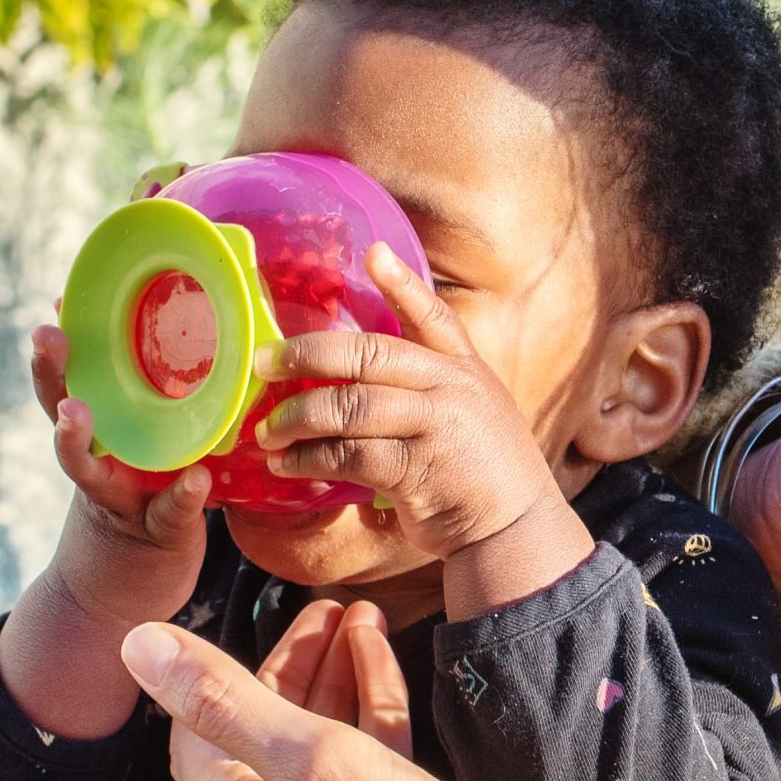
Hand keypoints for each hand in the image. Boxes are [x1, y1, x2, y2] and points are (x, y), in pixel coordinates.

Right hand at [31, 321, 211, 630]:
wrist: (122, 593)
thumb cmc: (147, 505)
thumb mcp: (147, 455)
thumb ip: (163, 413)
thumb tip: (198, 348)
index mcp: (104, 437)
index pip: (74, 384)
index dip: (64, 348)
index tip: (57, 305)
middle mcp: (101, 464)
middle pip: (63, 412)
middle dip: (52, 374)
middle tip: (46, 337)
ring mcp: (120, 499)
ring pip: (87, 468)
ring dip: (77, 438)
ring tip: (76, 411)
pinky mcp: (159, 532)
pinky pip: (168, 512)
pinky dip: (180, 497)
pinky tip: (194, 480)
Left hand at [134, 620, 605, 780]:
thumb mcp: (320, 764)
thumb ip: (226, 701)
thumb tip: (133, 645)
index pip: (198, 725)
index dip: (240, 659)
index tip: (303, 610)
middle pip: (257, 743)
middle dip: (299, 669)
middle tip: (348, 611)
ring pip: (308, 772)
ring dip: (338, 698)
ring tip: (378, 631)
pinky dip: (366, 749)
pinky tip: (400, 709)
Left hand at [253, 244, 593, 617]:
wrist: (516, 528)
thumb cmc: (485, 473)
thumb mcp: (475, 414)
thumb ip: (434, 388)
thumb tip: (368, 379)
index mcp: (467, 370)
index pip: (433, 317)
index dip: (402, 283)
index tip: (372, 253)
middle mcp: (452, 389)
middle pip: (368, 355)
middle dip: (307, 355)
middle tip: (264, 363)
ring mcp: (436, 427)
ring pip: (349, 406)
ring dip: (299, 418)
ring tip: (268, 431)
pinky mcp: (418, 469)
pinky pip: (348, 455)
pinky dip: (310, 460)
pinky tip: (288, 465)